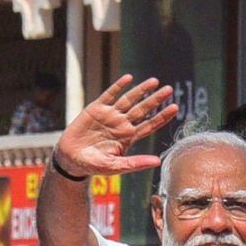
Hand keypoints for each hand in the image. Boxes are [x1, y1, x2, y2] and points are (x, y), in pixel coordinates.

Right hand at [54, 76, 182, 179]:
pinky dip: (119, 86)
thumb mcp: (115, 166)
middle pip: (143, 110)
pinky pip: (110, 95)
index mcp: (128, 138)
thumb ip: (135, 163)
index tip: (175, 108)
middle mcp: (122, 124)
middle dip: (156, 100)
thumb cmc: (93, 165)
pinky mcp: (96, 108)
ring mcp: (110, 115)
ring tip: (155, 81)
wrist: (70, 158)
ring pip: (129, 100)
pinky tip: (128, 78)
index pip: (150, 125)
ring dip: (141, 90)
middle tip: (169, 90)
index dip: (162, 116)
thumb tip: (157, 161)